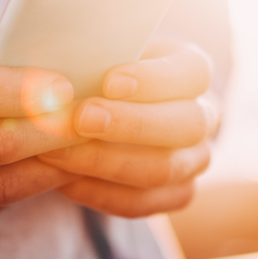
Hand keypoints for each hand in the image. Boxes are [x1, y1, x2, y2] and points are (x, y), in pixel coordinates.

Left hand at [38, 38, 218, 217]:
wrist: (92, 112)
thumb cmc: (96, 72)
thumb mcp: (96, 56)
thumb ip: (85, 61)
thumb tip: (54, 76)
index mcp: (192, 72)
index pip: (192, 73)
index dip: (155, 79)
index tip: (110, 81)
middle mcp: (203, 117)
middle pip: (187, 125)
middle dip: (131, 124)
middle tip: (81, 118)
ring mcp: (194, 160)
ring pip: (164, 169)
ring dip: (106, 162)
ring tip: (57, 151)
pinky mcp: (175, 194)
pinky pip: (141, 203)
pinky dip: (98, 192)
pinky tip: (63, 179)